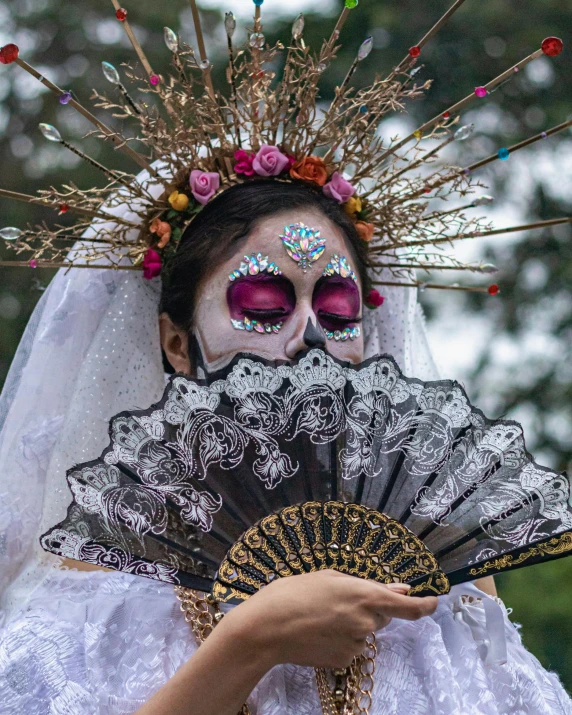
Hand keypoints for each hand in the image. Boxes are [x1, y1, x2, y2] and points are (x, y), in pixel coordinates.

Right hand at [221, 570, 437, 669]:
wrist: (266, 629)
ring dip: (353, 623)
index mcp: (365, 595)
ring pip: (365, 631)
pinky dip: (341, 639)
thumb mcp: (329, 577)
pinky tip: (319, 631)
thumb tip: (398, 590)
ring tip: (322, 615)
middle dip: (370, 608)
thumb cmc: (293, 593)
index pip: (409, 607)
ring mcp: (356, 645)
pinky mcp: (344, 661)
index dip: (425, 605)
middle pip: (382, 615)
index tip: (435, 602)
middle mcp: (366, 622)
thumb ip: (365, 584)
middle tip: (339, 600)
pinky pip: (351, 646)